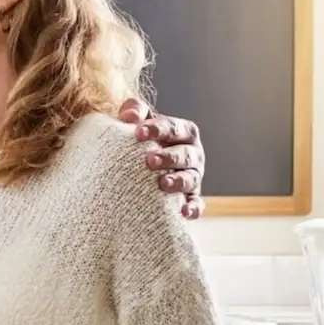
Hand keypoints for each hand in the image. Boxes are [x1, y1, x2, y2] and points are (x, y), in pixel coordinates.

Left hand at [119, 99, 204, 219]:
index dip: (158, 129)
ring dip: (178, 181)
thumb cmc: (140, 140)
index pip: (174, 128)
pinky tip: (184, 213)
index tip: (138, 132)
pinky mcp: (190, 198)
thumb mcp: (138, 122)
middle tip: (149, 160)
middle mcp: (192, 154)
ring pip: (191, 179)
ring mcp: (193, 177)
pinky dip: (193, 208)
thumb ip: (134, 111)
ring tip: (162, 184)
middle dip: (169, 157)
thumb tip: (128, 116)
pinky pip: (195, 204)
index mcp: (183, 132)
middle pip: (185, 154)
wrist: (138, 168)